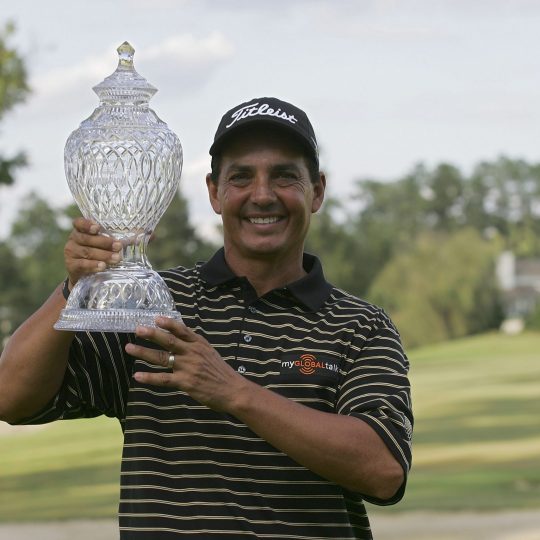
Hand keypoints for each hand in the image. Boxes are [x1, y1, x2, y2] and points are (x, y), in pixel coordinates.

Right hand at [64, 217, 121, 286]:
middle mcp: (74, 239)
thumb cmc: (101, 254)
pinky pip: (82, 264)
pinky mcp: (71, 266)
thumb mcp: (110, 245)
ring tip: (116, 258)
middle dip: (104, 242)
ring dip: (103, 255)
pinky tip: (102, 266)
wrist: (85, 276)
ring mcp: (71, 252)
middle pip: (87, 238)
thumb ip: (127, 239)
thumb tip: (150, 236)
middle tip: (118, 246)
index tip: (98, 227)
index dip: (87, 224)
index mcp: (81, 230)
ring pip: (87, 252)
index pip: (79, 223)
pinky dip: (93, 265)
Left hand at [126, 317, 248, 411]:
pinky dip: (149, 378)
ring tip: (129, 348)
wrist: (233, 390)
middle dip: (152, 334)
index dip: (168, 323)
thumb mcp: (209, 352)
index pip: (182, 330)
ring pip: (162, 358)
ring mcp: (188, 367)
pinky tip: (138, 376)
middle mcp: (192, 353)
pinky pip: (163, 379)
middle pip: (169, 340)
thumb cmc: (220, 372)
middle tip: (138, 329)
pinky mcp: (185, 382)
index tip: (156, 317)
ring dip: (144, 353)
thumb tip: (179, 336)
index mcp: (199, 344)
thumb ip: (194, 345)